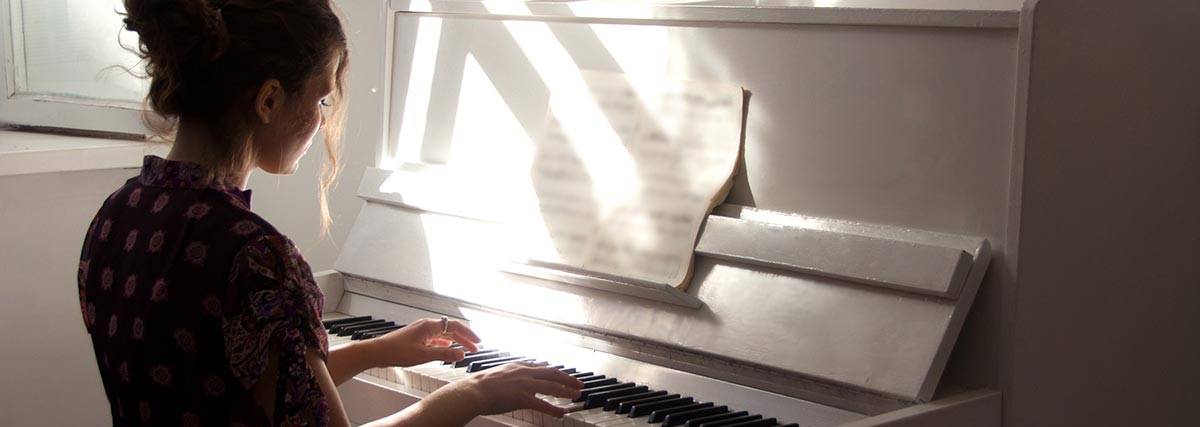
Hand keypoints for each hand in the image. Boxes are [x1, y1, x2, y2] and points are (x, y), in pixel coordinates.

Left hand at [366, 317, 481, 367]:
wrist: (377, 352)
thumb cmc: (396, 351)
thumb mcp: (423, 355)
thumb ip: (444, 355)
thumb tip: (461, 354)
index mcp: (429, 326)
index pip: (455, 326)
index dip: (468, 334)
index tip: (477, 342)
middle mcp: (426, 325)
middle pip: (450, 330)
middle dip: (464, 338)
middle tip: (474, 348)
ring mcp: (421, 331)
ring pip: (443, 334)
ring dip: (455, 341)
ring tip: (464, 349)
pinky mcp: (416, 337)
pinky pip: (435, 338)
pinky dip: (444, 343)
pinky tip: (446, 348)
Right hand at [439, 362, 584, 417]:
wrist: (473, 391)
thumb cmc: (480, 385)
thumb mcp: (498, 373)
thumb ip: (510, 374)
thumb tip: (512, 378)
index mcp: (517, 366)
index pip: (541, 367)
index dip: (554, 371)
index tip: (562, 374)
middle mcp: (524, 372)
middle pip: (552, 373)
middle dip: (567, 378)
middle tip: (578, 383)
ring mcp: (525, 384)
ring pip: (552, 386)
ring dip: (566, 391)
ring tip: (575, 395)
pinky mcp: (523, 397)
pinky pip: (543, 404)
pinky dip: (554, 409)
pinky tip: (561, 413)